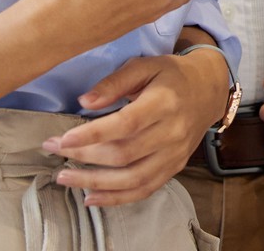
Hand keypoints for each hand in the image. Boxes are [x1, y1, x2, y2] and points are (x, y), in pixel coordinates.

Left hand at [44, 50, 230, 206]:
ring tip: (65, 177)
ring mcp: (174, 154)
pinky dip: (116, 198)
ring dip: (94, 182)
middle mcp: (172, 132)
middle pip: (124, 154)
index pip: (125, 124)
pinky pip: (144, 190)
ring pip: (131, 178)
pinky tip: (91, 197)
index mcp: (164, 102)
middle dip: (84, 156)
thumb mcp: (144, 66)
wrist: (208, 90)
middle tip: (54, 152)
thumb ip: (114, 83)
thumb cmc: (171, 75)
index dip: (91, 134)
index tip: (62, 139)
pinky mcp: (174, 168)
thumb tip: (84, 102)